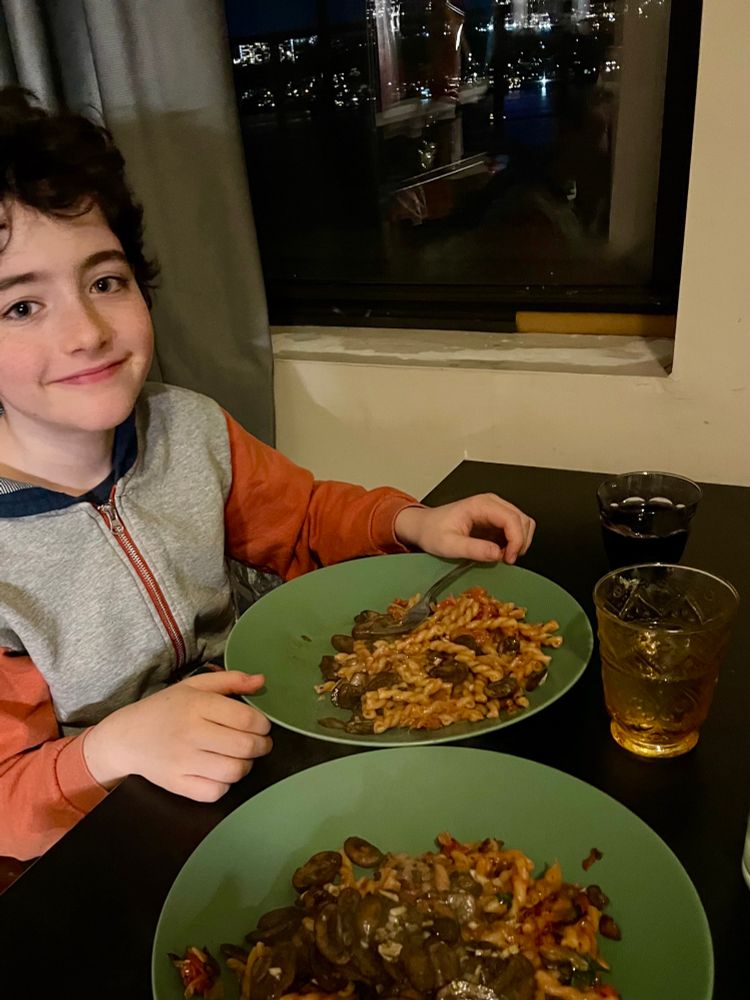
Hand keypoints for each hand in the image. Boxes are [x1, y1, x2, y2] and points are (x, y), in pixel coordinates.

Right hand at [83, 670, 271, 801]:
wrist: (126, 737)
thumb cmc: (165, 708)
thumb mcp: (194, 686)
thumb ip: (230, 680)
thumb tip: (262, 681)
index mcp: (196, 705)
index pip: (245, 719)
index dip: (262, 724)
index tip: (262, 725)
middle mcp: (190, 733)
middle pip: (244, 747)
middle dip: (261, 745)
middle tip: (259, 743)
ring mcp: (182, 762)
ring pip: (234, 772)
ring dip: (246, 765)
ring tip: (241, 757)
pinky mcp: (176, 784)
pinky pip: (215, 792)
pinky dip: (225, 784)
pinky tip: (220, 772)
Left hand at [394, 495, 534, 563]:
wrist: (424, 527)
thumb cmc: (432, 532)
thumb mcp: (449, 545)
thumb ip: (473, 549)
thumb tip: (497, 553)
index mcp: (481, 504)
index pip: (512, 519)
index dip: (517, 540)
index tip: (509, 558)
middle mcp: (491, 503)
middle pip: (523, 520)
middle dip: (520, 543)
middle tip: (507, 560)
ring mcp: (495, 510)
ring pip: (523, 524)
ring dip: (520, 542)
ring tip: (504, 556)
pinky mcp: (495, 520)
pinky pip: (515, 529)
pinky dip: (514, 543)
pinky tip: (501, 552)